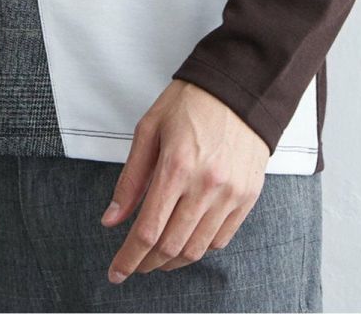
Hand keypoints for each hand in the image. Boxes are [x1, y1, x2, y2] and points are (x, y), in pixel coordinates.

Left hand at [100, 78, 269, 283]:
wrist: (239, 88)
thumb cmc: (191, 102)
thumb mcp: (150, 129)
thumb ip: (130, 178)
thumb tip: (112, 219)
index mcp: (177, 165)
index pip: (148, 230)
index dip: (128, 258)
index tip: (116, 271)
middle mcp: (206, 185)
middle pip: (171, 246)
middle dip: (146, 264)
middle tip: (133, 265)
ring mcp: (231, 194)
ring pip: (197, 249)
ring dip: (172, 262)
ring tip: (156, 258)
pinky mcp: (248, 196)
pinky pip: (221, 239)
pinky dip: (200, 248)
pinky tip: (186, 240)